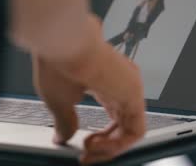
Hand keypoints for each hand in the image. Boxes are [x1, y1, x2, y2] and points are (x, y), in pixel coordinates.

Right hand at [34, 15, 144, 163]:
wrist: (64, 41)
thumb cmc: (59, 59)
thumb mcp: (59, 100)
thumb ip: (65, 121)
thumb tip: (63, 136)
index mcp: (103, 82)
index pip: (112, 115)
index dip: (100, 137)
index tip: (82, 148)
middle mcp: (119, 85)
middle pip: (122, 124)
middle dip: (105, 146)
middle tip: (86, 155)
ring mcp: (129, 88)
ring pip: (131, 129)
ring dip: (110, 147)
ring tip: (88, 149)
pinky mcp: (133, 93)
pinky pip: (136, 130)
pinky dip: (118, 144)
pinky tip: (98, 144)